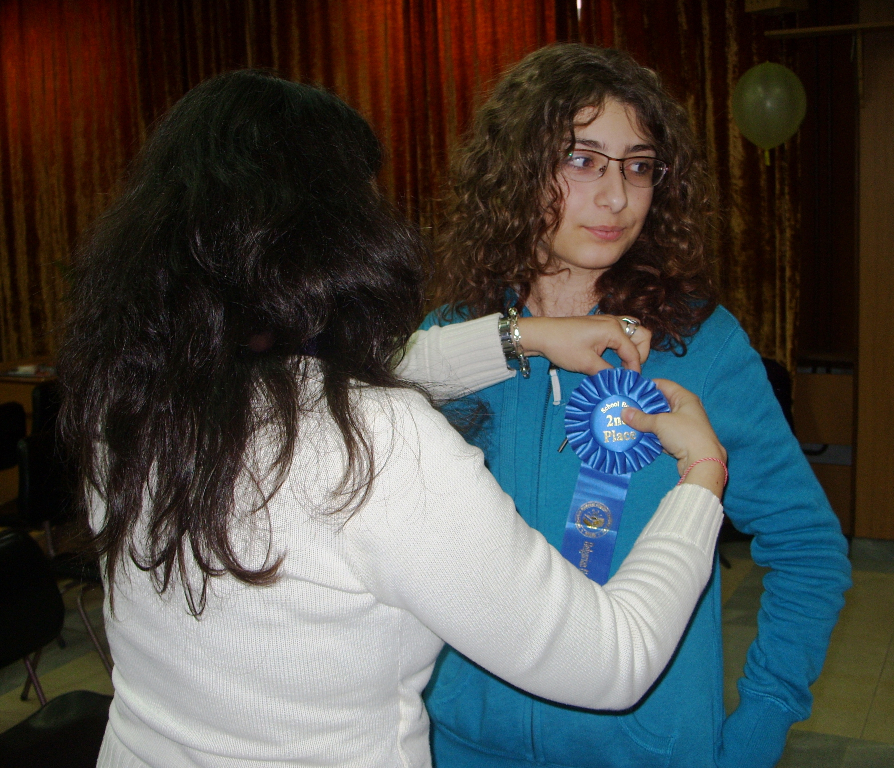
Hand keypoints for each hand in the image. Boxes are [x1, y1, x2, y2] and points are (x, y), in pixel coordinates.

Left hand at [517, 315, 651, 374]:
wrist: (542, 334)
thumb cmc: (562, 346)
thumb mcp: (586, 364)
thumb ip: (608, 373)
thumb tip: (620, 381)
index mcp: (613, 329)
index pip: (634, 352)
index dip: (635, 370)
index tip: (630, 383)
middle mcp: (614, 321)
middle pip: (643, 335)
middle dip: (641, 354)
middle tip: (628, 369)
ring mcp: (608, 321)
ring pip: (634, 332)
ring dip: (633, 348)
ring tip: (623, 364)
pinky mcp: (600, 324)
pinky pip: (622, 332)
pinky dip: (624, 344)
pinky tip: (614, 357)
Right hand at [621, 379, 726, 495]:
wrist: (702, 461)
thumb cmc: (684, 434)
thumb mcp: (660, 423)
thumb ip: (641, 418)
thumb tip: (623, 412)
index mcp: (685, 398)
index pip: (664, 385)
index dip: (647, 386)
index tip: (631, 389)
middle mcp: (686, 409)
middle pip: (661, 402)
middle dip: (644, 405)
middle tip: (626, 406)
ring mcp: (683, 425)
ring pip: (661, 419)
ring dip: (646, 421)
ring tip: (628, 420)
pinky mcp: (680, 440)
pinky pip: (662, 433)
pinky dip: (651, 434)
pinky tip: (637, 434)